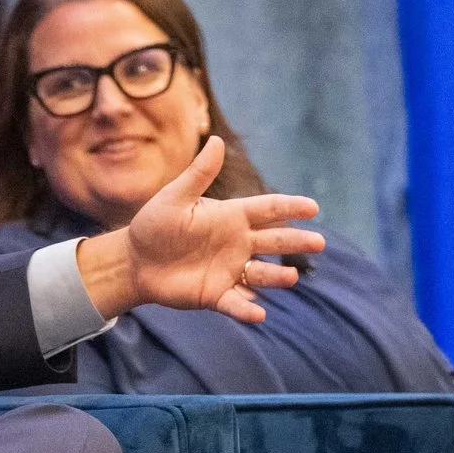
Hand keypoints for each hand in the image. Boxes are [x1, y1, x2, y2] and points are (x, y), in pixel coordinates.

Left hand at [74, 138, 323, 322]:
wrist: (134, 261)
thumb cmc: (154, 225)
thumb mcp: (175, 198)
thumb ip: (198, 174)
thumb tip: (216, 140)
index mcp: (231, 216)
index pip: (268, 209)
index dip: (290, 207)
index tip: (313, 207)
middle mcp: (237, 243)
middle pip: (275, 240)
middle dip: (296, 241)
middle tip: (318, 243)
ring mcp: (229, 270)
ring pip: (262, 273)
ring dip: (277, 276)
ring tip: (292, 277)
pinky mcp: (216, 294)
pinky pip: (236, 302)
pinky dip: (247, 309)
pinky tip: (258, 313)